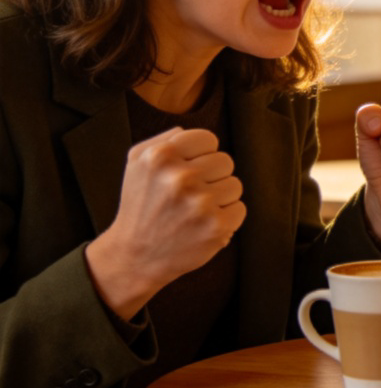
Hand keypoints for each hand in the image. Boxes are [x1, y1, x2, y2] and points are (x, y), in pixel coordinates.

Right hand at [85, 127, 244, 319]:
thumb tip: (186, 130)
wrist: (135, 257)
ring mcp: (200, 203)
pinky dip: (227, 217)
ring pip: (235, 185)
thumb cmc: (140, 207)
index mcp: (161, 156)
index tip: (191, 169)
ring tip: (196, 210)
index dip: (202, 155)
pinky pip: (240, 209)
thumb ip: (163, 140)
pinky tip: (204, 224)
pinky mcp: (216, 226)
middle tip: (192, 194)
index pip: (209, 139)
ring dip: (220, 198)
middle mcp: (180, 178)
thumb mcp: (137, 164)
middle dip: (212, 177)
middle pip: (225, 161)